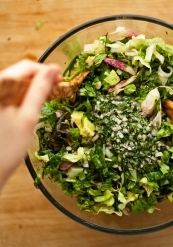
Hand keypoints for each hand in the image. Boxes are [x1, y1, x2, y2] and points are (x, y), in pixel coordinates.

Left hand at [0, 60, 60, 189]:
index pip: (26, 67)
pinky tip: (31, 106)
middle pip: (20, 74)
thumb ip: (40, 91)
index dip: (46, 71)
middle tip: (56, 91)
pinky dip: (24, 97)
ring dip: (33, 89)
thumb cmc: (7, 148)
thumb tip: (53, 71)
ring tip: (45, 100)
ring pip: (16, 84)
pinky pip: (10, 94)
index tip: (60, 80)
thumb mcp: (29, 117)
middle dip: (40, 80)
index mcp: (0, 87)